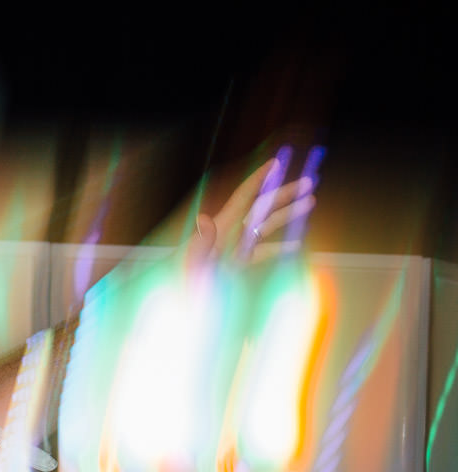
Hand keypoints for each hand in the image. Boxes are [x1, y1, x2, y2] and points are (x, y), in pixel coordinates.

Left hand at [186, 152, 317, 269]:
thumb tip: (205, 218)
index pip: (245, 196)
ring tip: (311, 202)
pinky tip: (295, 246)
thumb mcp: (189, 261)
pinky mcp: (235, 265)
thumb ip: (200, 242)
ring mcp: (234, 248)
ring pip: (266, 227)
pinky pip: (261, 253)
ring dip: (288, 214)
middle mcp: (230, 234)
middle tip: (310, 182)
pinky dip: (278, 248)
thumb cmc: (177, 280)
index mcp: (221, 228)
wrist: (171, 298)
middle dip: (285, 193)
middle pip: (262, 207)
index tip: (277, 162)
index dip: (260, 178)